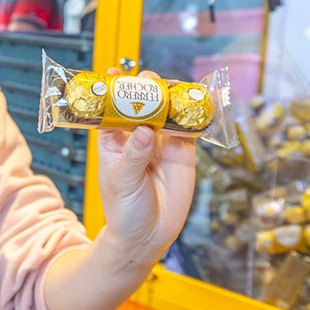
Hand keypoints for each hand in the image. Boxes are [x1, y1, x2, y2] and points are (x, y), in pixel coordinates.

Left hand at [95, 69, 196, 260]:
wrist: (149, 235)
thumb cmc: (124, 210)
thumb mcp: (122, 182)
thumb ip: (133, 156)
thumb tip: (145, 131)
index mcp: (113, 139)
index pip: (110, 108)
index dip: (112, 89)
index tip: (114, 73)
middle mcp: (137, 135)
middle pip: (142, 102)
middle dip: (147, 88)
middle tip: (154, 83)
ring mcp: (161, 140)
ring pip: (167, 109)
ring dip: (172, 96)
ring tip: (176, 88)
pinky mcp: (182, 150)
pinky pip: (190, 126)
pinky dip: (195, 113)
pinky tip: (198, 104)